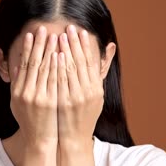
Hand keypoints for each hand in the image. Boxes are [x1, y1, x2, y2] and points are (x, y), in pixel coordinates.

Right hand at [10, 26, 58, 147]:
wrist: (39, 139)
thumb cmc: (29, 120)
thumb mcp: (17, 103)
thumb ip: (18, 84)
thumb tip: (17, 66)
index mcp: (18, 91)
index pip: (23, 65)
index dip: (26, 48)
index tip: (30, 34)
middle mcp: (26, 93)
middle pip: (34, 63)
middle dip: (39, 44)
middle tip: (43, 28)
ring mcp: (39, 98)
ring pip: (45, 70)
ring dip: (50, 51)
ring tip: (54, 35)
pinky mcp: (51, 102)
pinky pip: (55, 80)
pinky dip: (57, 66)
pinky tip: (60, 54)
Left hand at [57, 25, 103, 147]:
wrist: (74, 137)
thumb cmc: (84, 115)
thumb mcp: (96, 94)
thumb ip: (99, 71)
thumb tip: (110, 47)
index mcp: (96, 88)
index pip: (91, 62)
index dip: (86, 46)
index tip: (81, 31)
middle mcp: (88, 92)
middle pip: (81, 63)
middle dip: (75, 44)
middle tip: (70, 27)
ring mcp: (76, 97)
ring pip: (70, 69)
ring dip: (65, 51)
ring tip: (61, 35)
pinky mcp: (64, 102)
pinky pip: (60, 81)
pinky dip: (58, 67)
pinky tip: (55, 55)